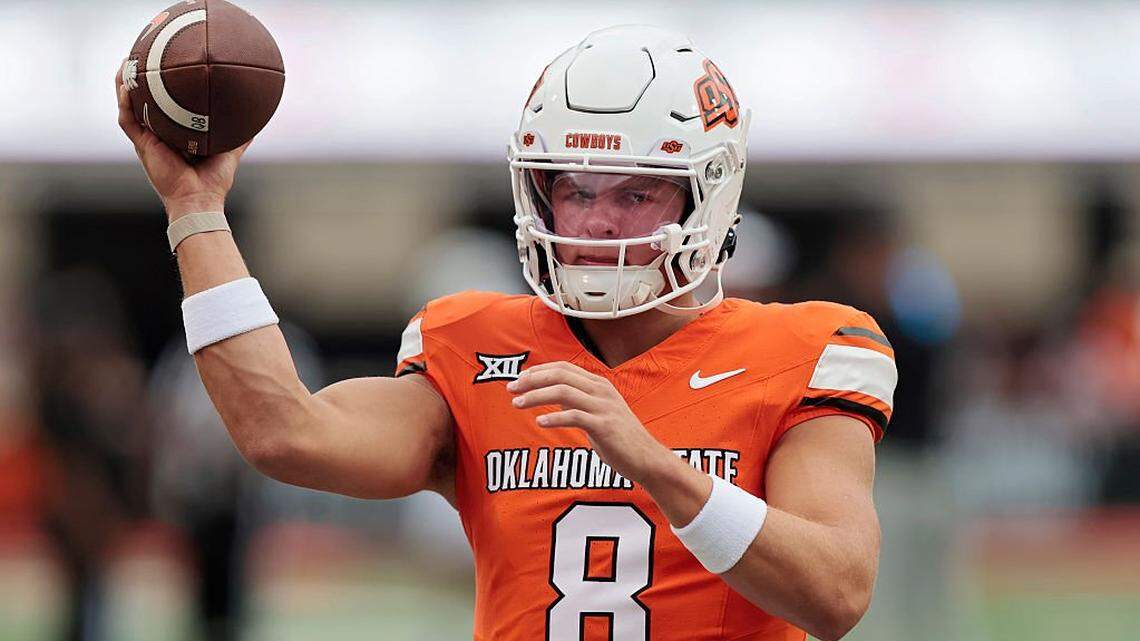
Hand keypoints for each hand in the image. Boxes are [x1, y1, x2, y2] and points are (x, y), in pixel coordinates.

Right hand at [115, 60, 249, 219]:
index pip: (163, 103)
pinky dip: (125, 101)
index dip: (160, 85)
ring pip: (128, 104)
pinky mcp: (142, 146)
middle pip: (142, 99)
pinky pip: (127, 119)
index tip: (164, 62)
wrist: (200, 199)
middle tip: (142, 54)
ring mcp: (147, 139)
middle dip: (139, 77)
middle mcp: (157, 133)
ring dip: (124, 83)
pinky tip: (126, 84)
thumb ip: (240, 134)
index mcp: (173, 133)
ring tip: (127, 62)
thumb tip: (256, 118)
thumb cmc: (214, 180)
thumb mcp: (230, 149)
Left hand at [507, 361, 674, 485]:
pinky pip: (574, 416)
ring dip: (536, 396)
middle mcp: (601, 390)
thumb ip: (578, 402)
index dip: (538, 370)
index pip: (563, 367)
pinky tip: (540, 422)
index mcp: (598, 384)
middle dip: (531, 380)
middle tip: (511, 389)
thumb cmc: (620, 439)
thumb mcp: (598, 413)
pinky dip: (554, 418)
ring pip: (563, 392)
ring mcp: (604, 407)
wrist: (646, 458)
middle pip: (560, 375)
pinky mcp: (604, 425)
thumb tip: (553, 396)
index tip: (519, 378)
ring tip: (517, 404)